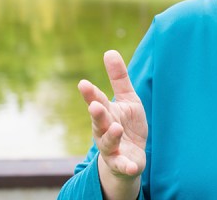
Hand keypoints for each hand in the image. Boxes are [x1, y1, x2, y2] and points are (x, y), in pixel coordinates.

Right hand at [78, 50, 147, 181]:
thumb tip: (109, 51)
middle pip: (99, 121)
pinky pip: (123, 165)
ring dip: (110, 136)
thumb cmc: (126, 124)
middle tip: (95, 105)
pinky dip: (126, 166)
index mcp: (106, 113)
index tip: (83, 84)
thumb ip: (119, 78)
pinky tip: (133, 166)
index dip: (91, 94)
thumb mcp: (127, 99)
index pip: (98, 101)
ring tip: (116, 128)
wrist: (130, 156)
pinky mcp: (121, 163)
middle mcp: (104, 130)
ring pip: (107, 142)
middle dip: (96, 114)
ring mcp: (111, 148)